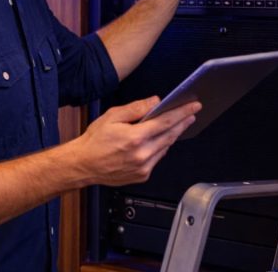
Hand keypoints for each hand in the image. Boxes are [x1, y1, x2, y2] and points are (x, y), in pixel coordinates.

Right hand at [71, 96, 199, 186]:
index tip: (193, 106)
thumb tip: (155, 102)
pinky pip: (157, 158)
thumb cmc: (94, 140)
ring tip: (175, 125)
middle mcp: (142, 154)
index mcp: (135, 137)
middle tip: (190, 113)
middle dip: (182, 123)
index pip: (165, 122)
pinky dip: (160, 148)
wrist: (83, 165)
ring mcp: (144, 167)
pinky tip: (157, 141)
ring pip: (165, 148)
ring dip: (171, 135)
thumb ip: (135, 108)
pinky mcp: (143, 175)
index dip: (182, 113)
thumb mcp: (111, 116)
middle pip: (170, 135)